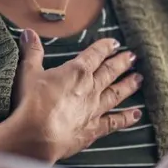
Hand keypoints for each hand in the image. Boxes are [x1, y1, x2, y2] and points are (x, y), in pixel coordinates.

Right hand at [8, 29, 143, 162]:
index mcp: (76, 71)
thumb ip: (32, 52)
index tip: (115, 43)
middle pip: (110, 72)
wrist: (37, 135)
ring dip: (128, 85)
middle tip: (133, 57)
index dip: (105, 47)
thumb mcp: (28, 72)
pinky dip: (127, 118)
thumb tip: (29, 32)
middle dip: (122, 63)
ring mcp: (95, 109)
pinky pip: (114, 122)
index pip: (95, 54)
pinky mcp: (93, 129)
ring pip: (116, 94)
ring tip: (139, 79)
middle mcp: (90, 88)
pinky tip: (137, 115)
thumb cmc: (31, 102)